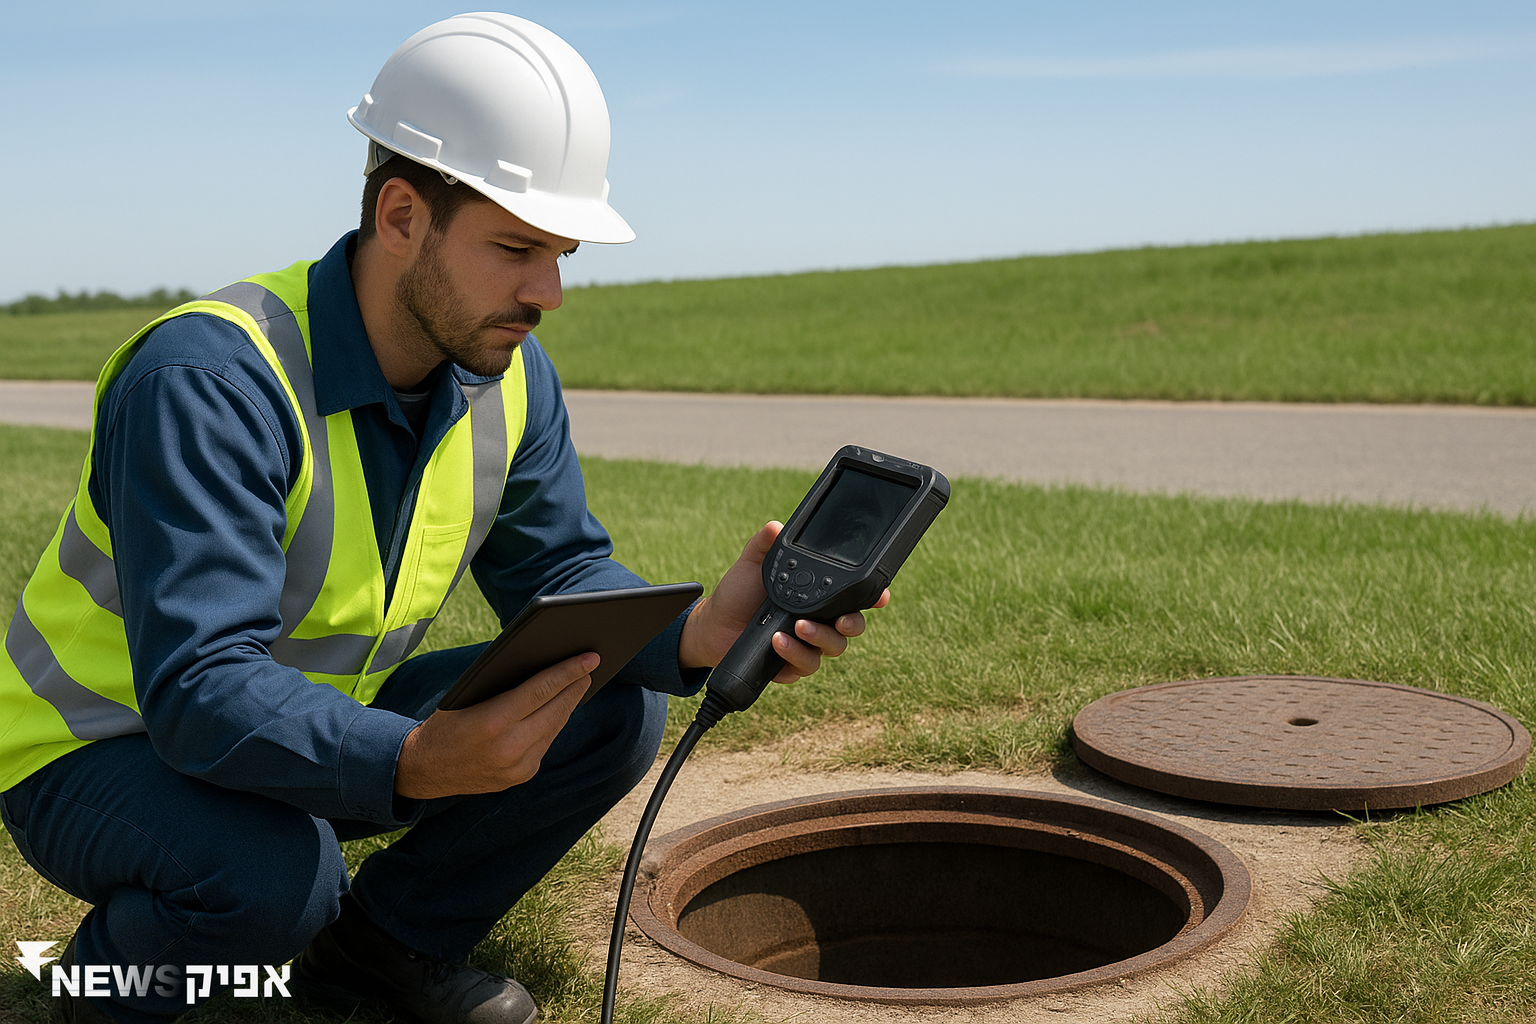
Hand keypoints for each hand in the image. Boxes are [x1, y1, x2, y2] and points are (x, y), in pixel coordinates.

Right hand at [394, 652, 594, 798]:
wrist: (424, 769)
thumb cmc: (445, 722)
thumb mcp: (467, 696)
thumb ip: (503, 685)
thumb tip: (542, 663)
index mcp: (493, 722)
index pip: (541, 690)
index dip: (568, 672)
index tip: (589, 658)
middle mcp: (509, 748)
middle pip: (555, 709)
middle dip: (575, 685)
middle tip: (590, 665)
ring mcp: (518, 766)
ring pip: (555, 727)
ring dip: (567, 703)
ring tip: (579, 682)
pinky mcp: (522, 776)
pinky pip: (545, 743)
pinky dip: (553, 723)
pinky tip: (560, 707)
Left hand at [679, 522, 889, 683]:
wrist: (715, 625)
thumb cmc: (739, 593)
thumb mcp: (752, 563)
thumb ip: (764, 544)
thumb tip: (775, 526)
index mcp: (818, 593)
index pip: (854, 595)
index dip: (874, 597)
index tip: (880, 596)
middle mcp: (820, 620)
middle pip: (853, 626)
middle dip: (852, 624)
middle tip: (840, 620)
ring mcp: (809, 644)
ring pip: (833, 648)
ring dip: (818, 638)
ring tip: (796, 627)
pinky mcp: (793, 665)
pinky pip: (806, 664)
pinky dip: (795, 653)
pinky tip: (777, 641)